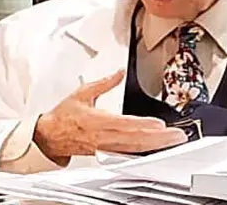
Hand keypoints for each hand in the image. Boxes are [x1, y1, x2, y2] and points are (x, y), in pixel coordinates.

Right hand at [33, 69, 187, 164]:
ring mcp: (106, 147)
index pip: (126, 124)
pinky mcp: (106, 152)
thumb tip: (119, 72)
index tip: (160, 124)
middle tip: (177, 135)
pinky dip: (144, 151)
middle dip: (159, 138)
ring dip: (156, 145)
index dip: (144, 125)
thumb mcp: (83, 92)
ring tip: (172, 140)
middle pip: (136, 139)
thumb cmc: (63, 116)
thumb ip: (105, 82)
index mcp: (98, 121)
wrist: (49, 136)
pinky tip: (155, 148)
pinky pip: (128, 153)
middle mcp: (104, 137)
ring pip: (135, 148)